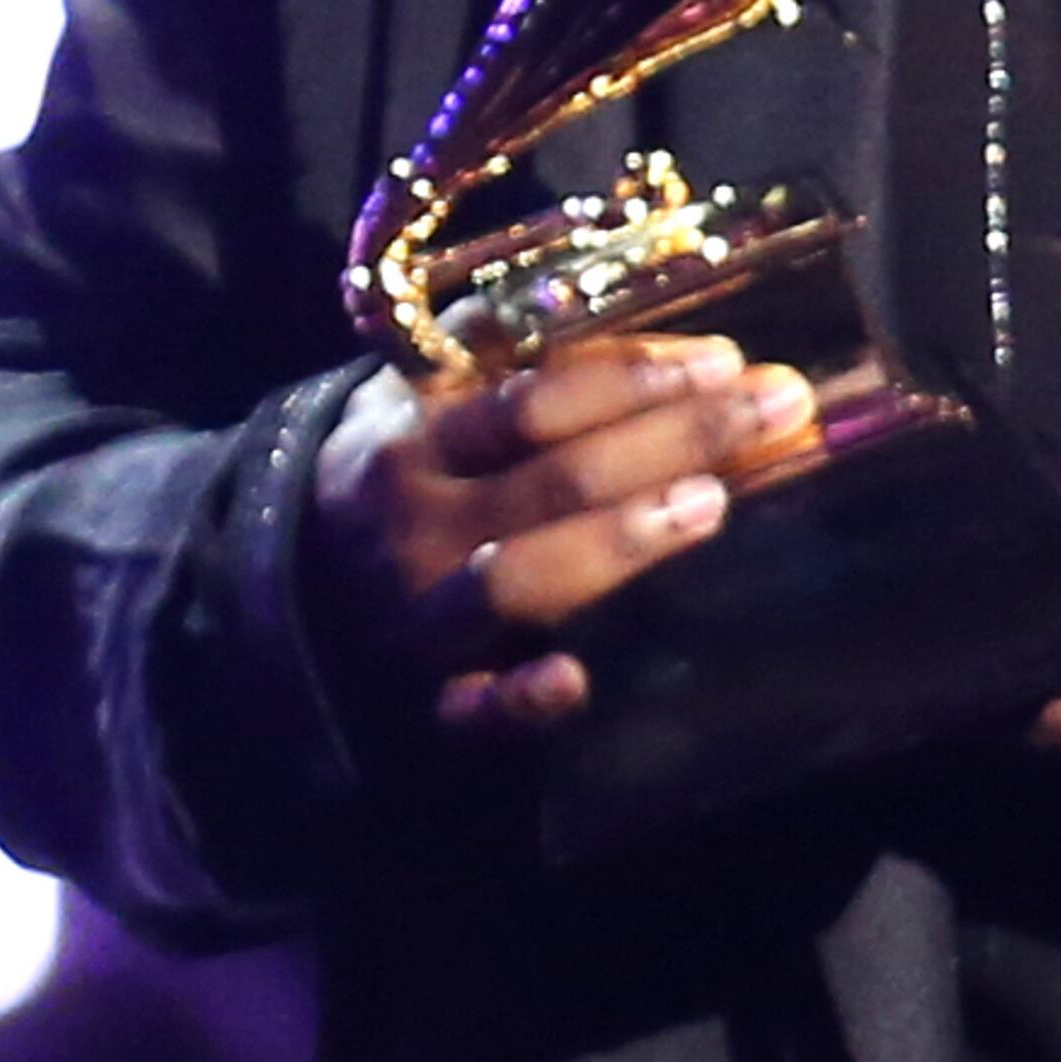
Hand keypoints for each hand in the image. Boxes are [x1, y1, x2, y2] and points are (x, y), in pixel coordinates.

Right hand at [307, 334, 816, 737]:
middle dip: (671, 439)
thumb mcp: (444, 401)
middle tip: (771, 412)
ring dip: (615, 538)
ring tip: (711, 502)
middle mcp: (418, 520)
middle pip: (551, 476)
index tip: (728, 361)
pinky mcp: (428, 697)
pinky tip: (571, 680)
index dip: (635, 376)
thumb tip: (701, 353)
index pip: (537, 398)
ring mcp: (420, 612)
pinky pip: (469, 708)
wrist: (290, 584)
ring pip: (516, 576)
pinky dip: (515, 697)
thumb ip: (549, 369)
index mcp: (422, 434)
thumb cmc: (414, 475)